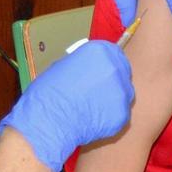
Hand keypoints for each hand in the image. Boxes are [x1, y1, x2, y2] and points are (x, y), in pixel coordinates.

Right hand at [0, 40, 133, 171]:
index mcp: (100, 51)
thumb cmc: (49, 93)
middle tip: (97, 93)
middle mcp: (115, 68)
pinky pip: (120, 115)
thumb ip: (85, 66)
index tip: (103, 73)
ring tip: (91, 108)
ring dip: (112, 100)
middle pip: (122, 73)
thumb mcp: (65, 66)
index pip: (115, 54)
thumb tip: (90, 71)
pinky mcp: (123, 115)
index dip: (108, 65)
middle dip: (112, 82)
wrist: (49, 120)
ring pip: (123, 95)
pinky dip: (109, 118)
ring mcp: (121, 92)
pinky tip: (93, 120)